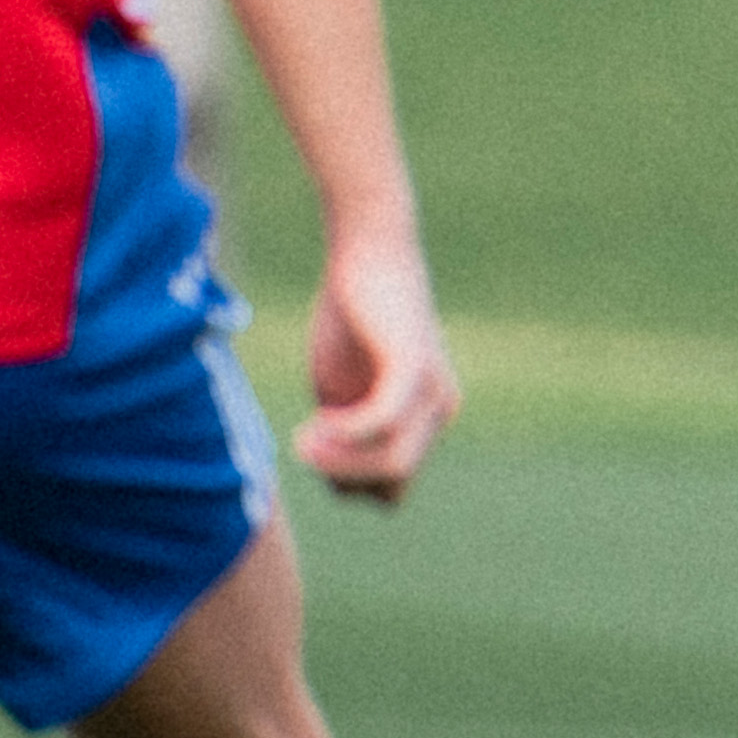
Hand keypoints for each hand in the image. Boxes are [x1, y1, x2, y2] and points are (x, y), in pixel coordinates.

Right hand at [295, 226, 458, 504]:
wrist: (367, 251)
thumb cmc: (350, 317)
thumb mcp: (341, 389)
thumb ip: (342, 435)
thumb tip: (336, 486)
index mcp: (424, 420)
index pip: (392, 485)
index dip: (346, 481)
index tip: (309, 449)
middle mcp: (439, 411)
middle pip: (393, 482)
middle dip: (341, 475)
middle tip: (299, 447)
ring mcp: (432, 391)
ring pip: (393, 462)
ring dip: (340, 461)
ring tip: (302, 439)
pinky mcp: (413, 366)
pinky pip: (384, 422)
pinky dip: (346, 431)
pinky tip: (316, 420)